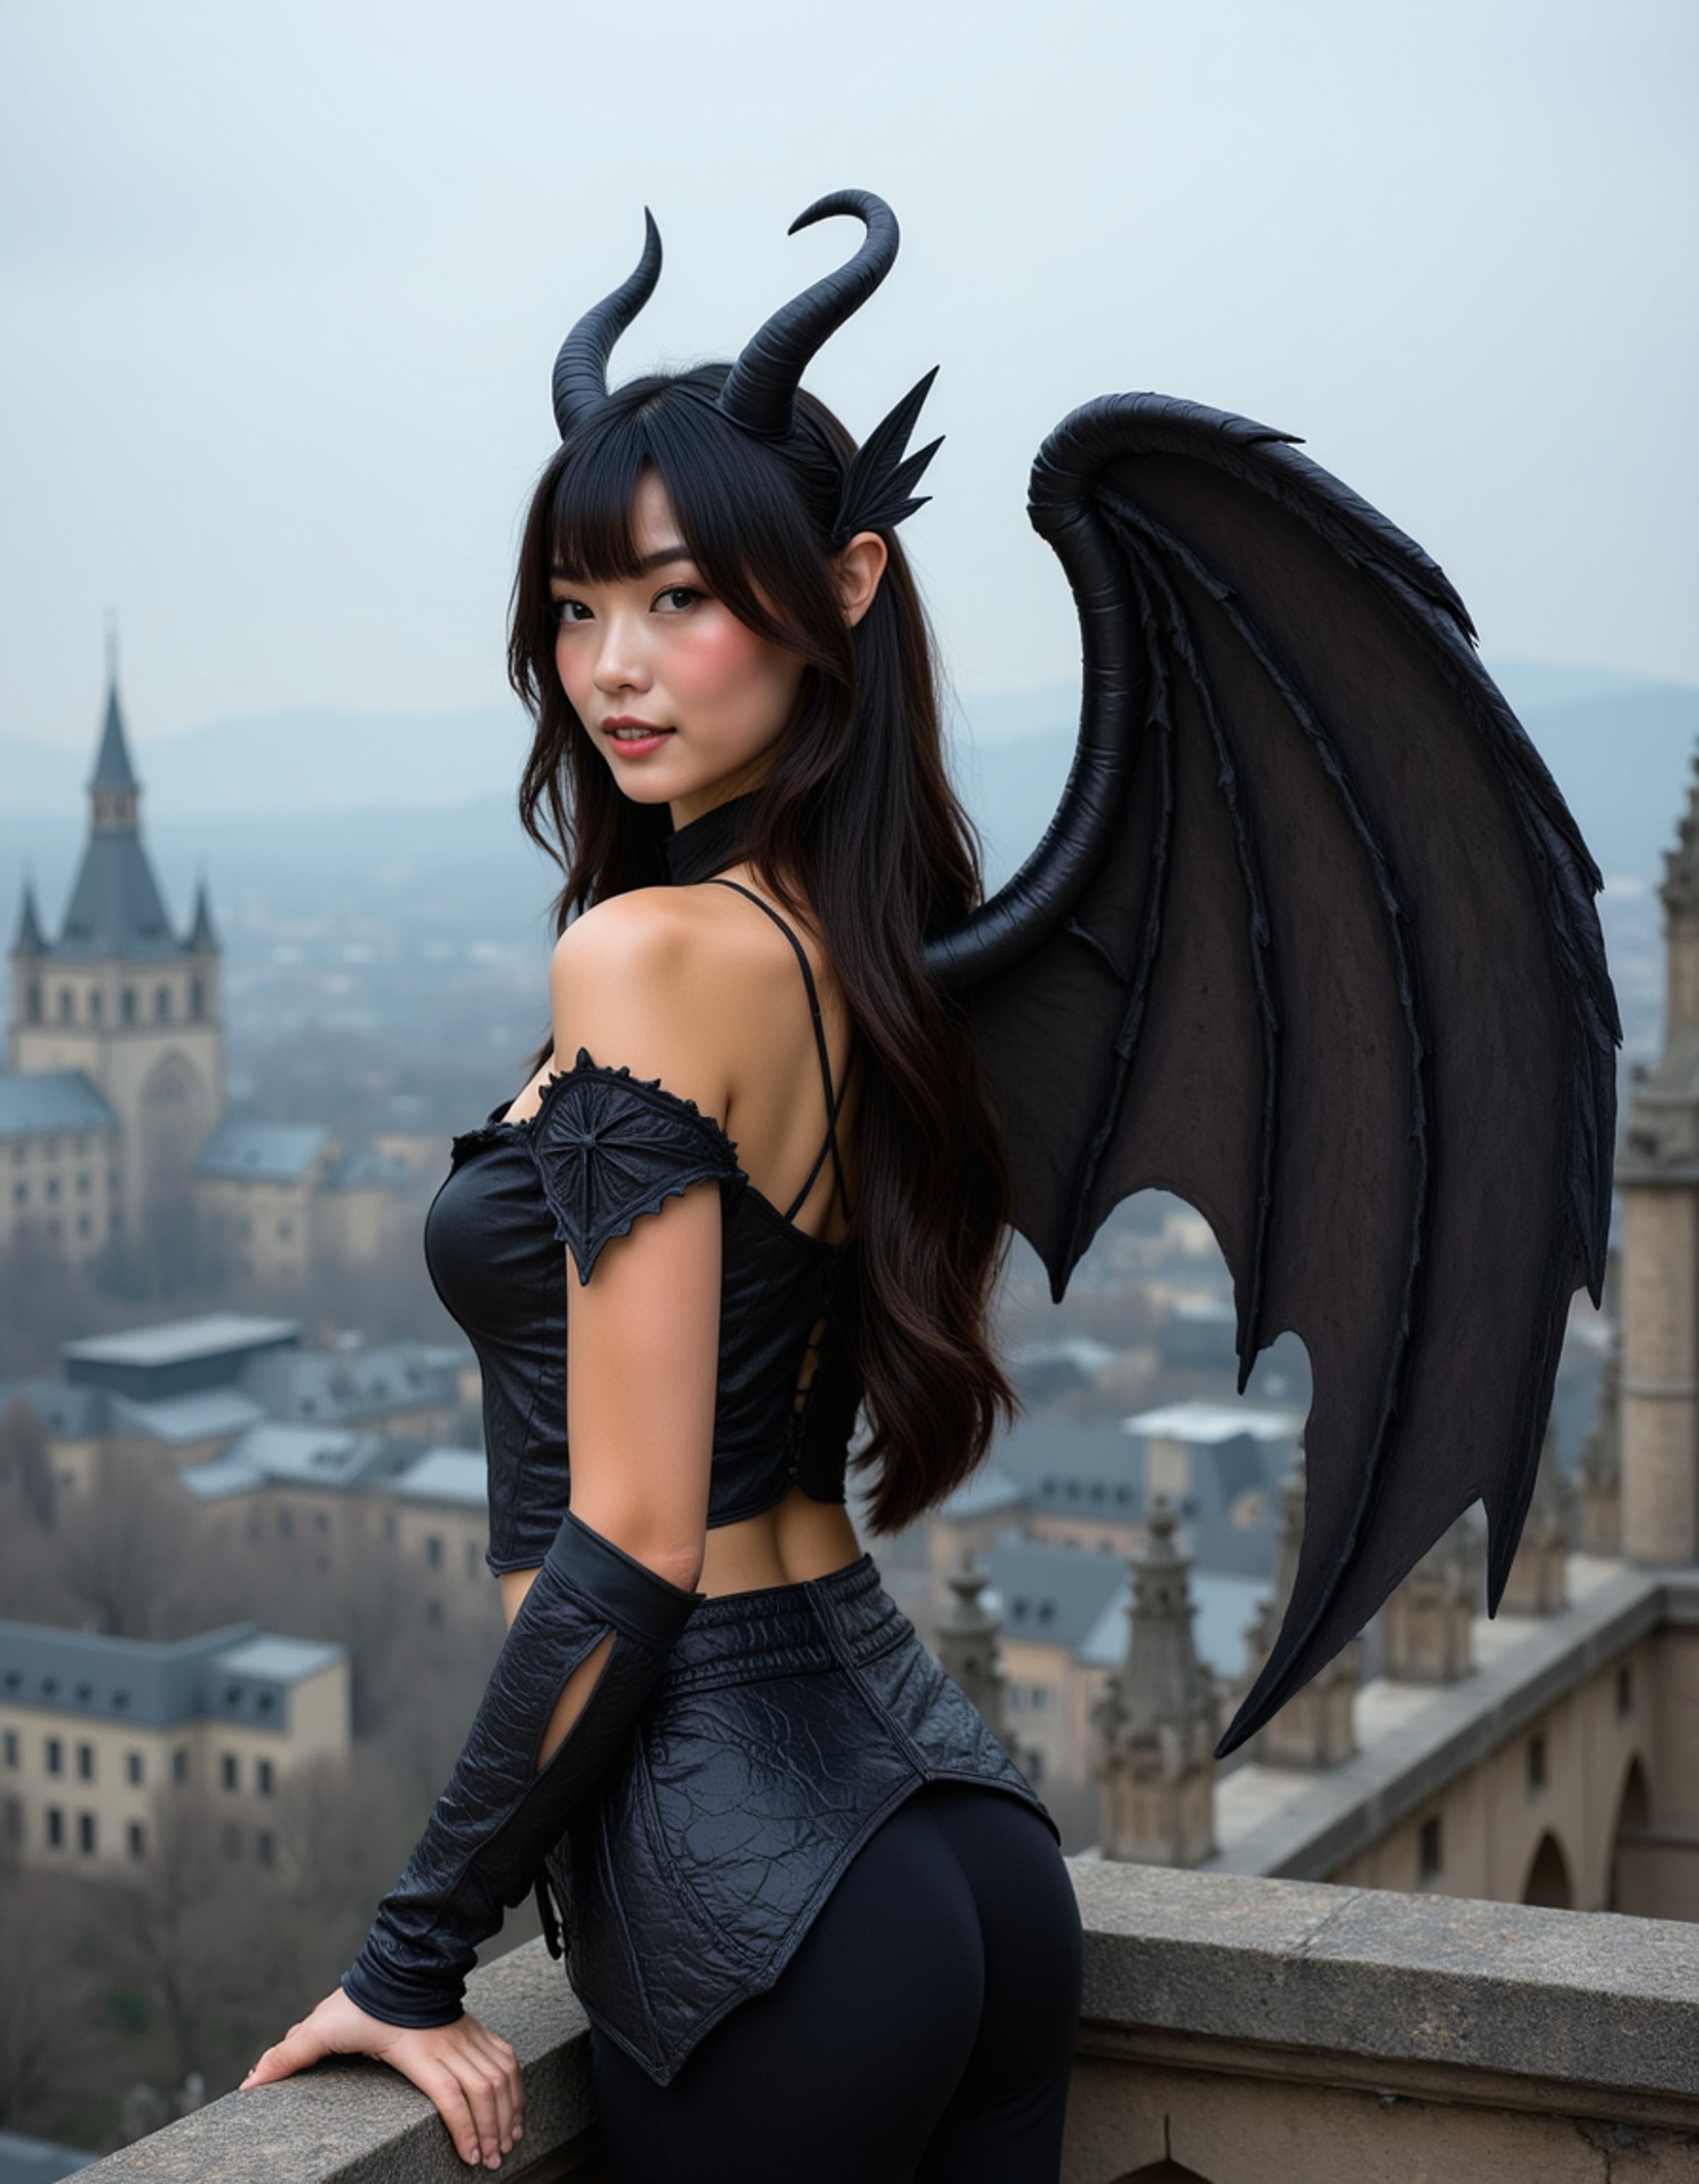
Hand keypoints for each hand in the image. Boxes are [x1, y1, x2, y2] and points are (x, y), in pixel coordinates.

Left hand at [241, 1984, 525, 2170]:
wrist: (398, 1961)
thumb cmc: (359, 2001)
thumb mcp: (321, 2027)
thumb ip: (288, 2057)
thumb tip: (249, 2085)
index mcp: (417, 2052)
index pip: (450, 2093)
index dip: (466, 2127)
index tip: (472, 2156)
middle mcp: (448, 2045)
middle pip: (485, 2090)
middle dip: (493, 2128)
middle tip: (493, 2161)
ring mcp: (465, 2035)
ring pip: (500, 2075)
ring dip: (509, 2110)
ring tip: (510, 2143)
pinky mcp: (473, 2029)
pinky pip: (506, 2058)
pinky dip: (516, 2084)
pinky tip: (518, 2108)